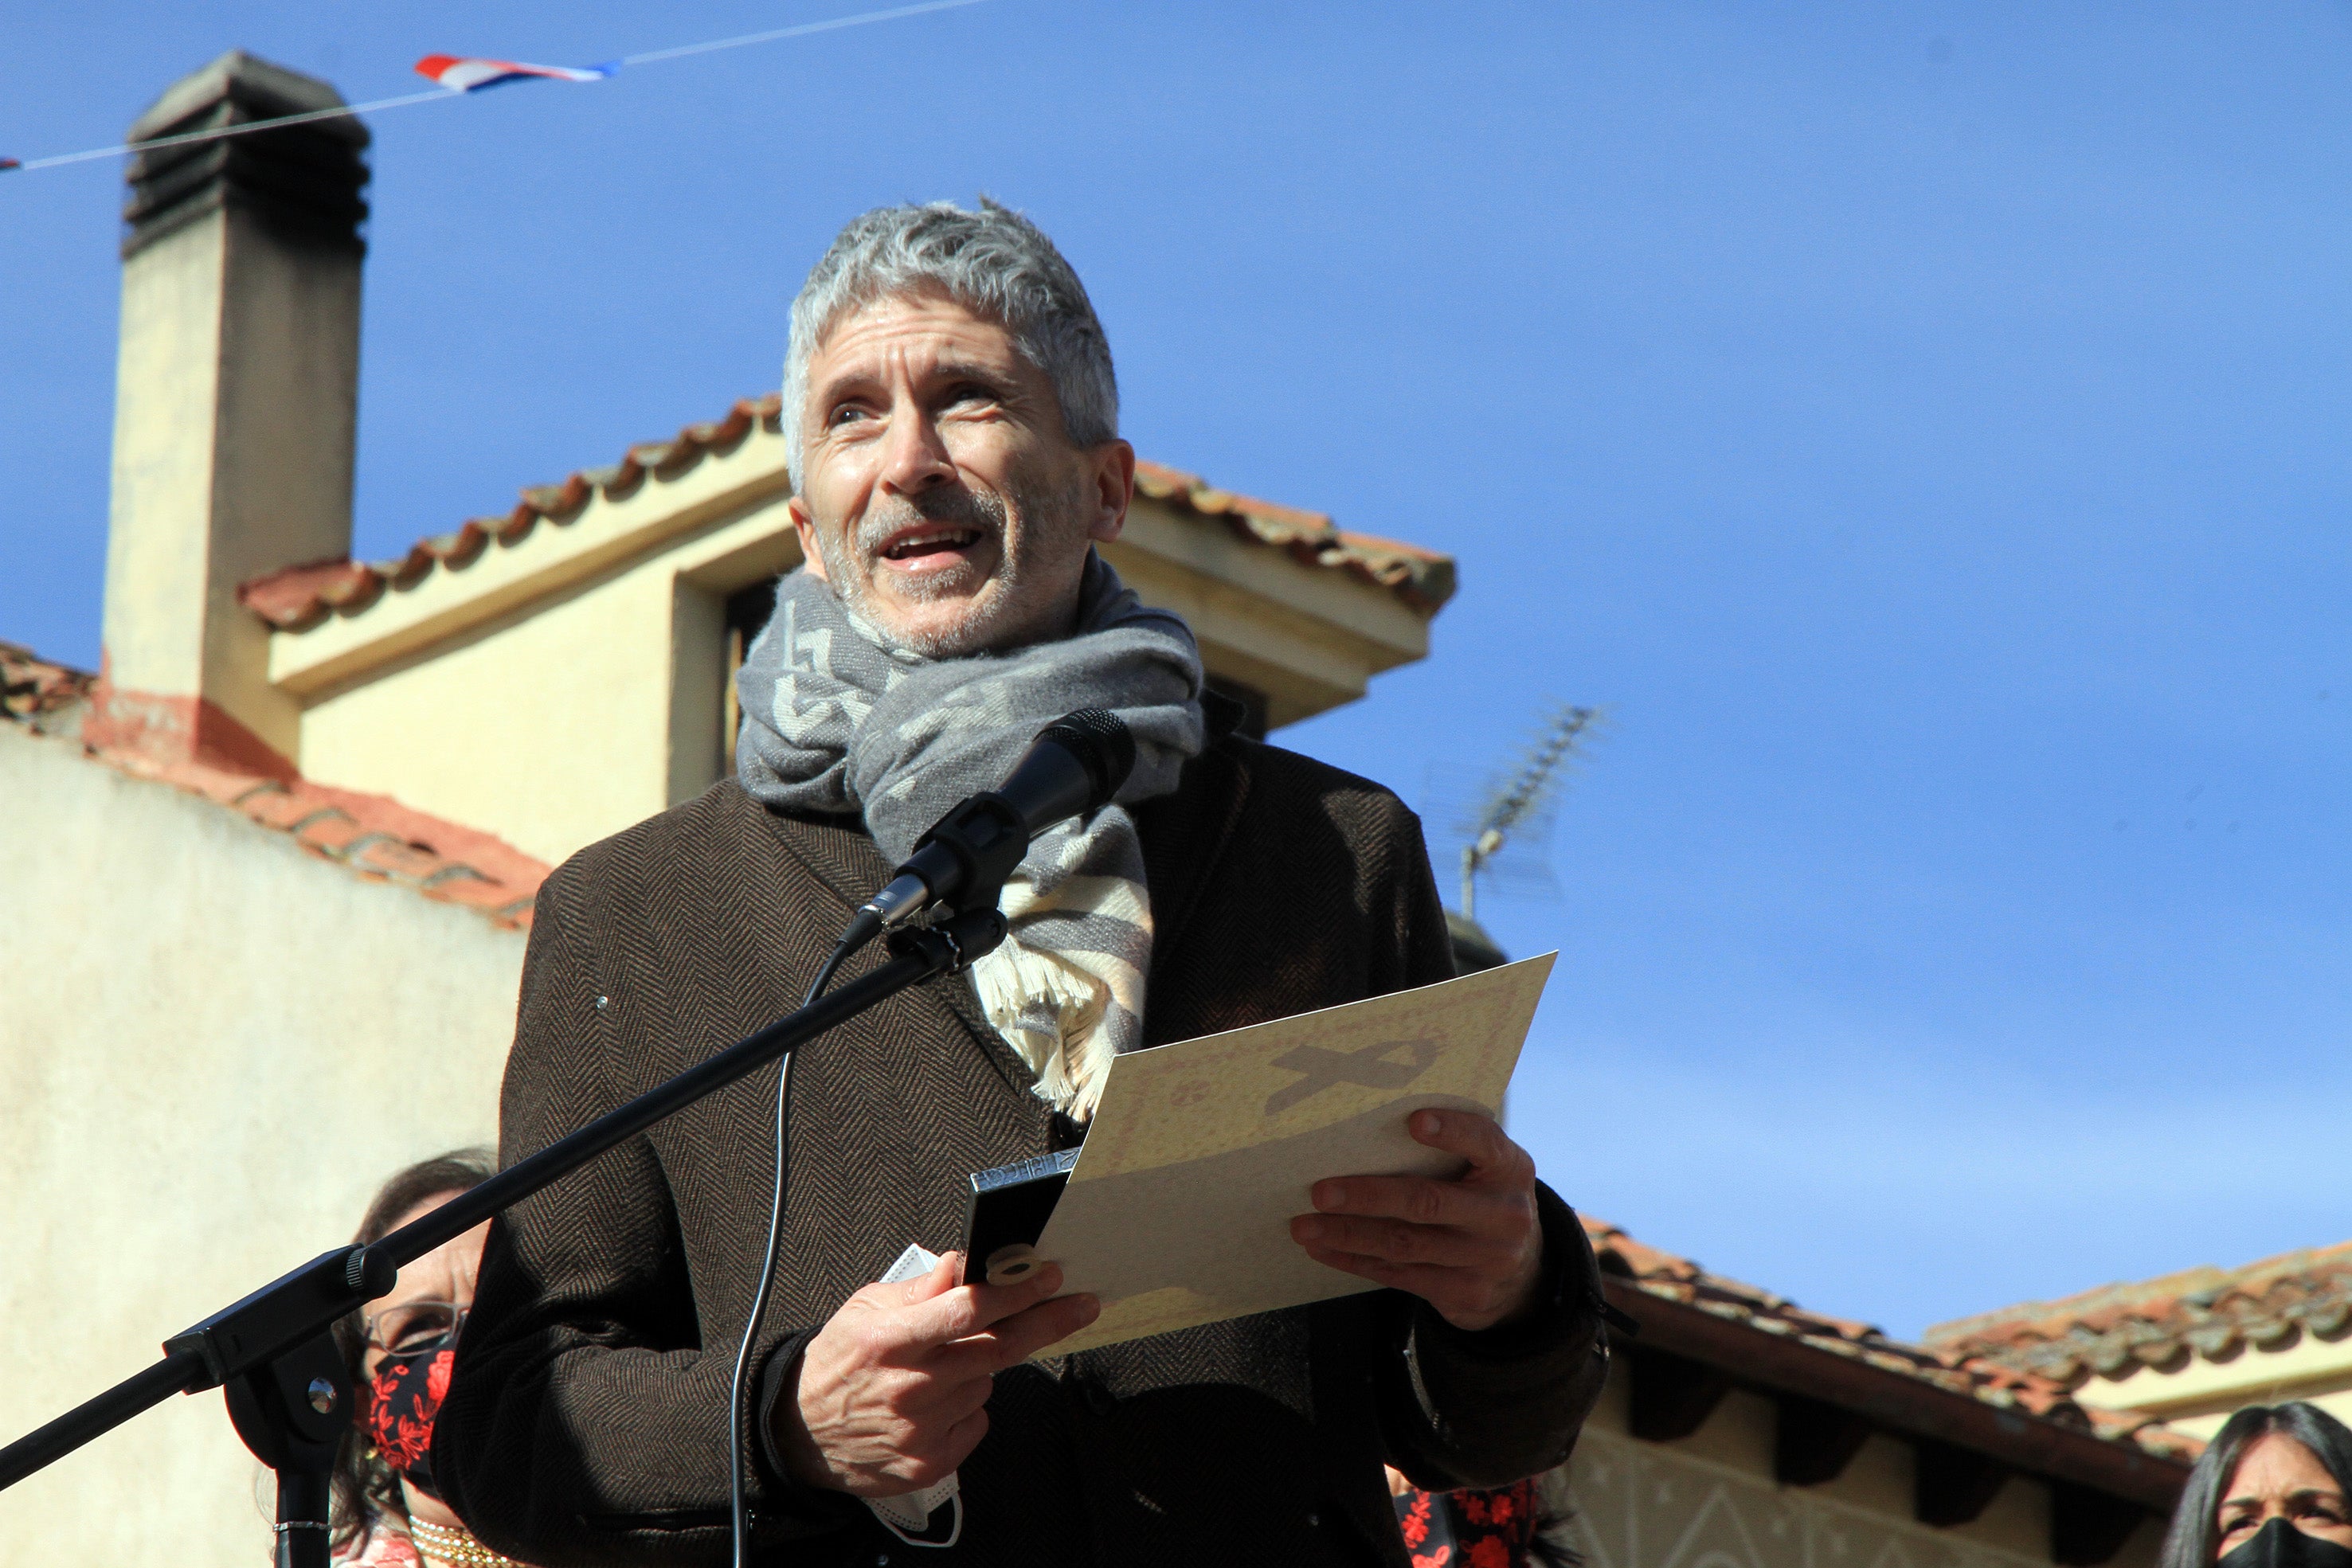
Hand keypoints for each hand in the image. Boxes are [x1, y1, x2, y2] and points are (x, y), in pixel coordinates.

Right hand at [773, 1250, 1097, 1495]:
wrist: (801, 1435)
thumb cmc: (838, 1363)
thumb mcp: (865, 1309)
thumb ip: (919, 1288)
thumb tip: (962, 1263)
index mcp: (890, 1339)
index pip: (965, 1311)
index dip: (1014, 1292)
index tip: (1049, 1277)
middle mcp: (908, 1386)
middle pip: (997, 1350)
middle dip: (1046, 1322)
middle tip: (1079, 1306)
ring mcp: (921, 1430)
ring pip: (986, 1383)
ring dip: (982, 1367)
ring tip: (943, 1367)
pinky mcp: (929, 1462)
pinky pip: (976, 1420)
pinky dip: (969, 1405)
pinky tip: (938, 1401)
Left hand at [1288, 1109, 1543, 1332]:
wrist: (1520, 1273)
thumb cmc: (1484, 1198)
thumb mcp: (1488, 1169)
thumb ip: (1454, 1149)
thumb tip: (1369, 1127)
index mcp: (1510, 1169)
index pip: (1484, 1143)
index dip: (1452, 1132)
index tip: (1414, 1122)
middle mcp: (1503, 1215)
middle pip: (1429, 1203)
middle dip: (1369, 1196)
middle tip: (1321, 1191)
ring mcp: (1485, 1259)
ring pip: (1405, 1245)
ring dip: (1348, 1235)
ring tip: (1304, 1225)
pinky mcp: (1463, 1292)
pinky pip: (1398, 1275)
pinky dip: (1354, 1261)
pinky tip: (1322, 1248)